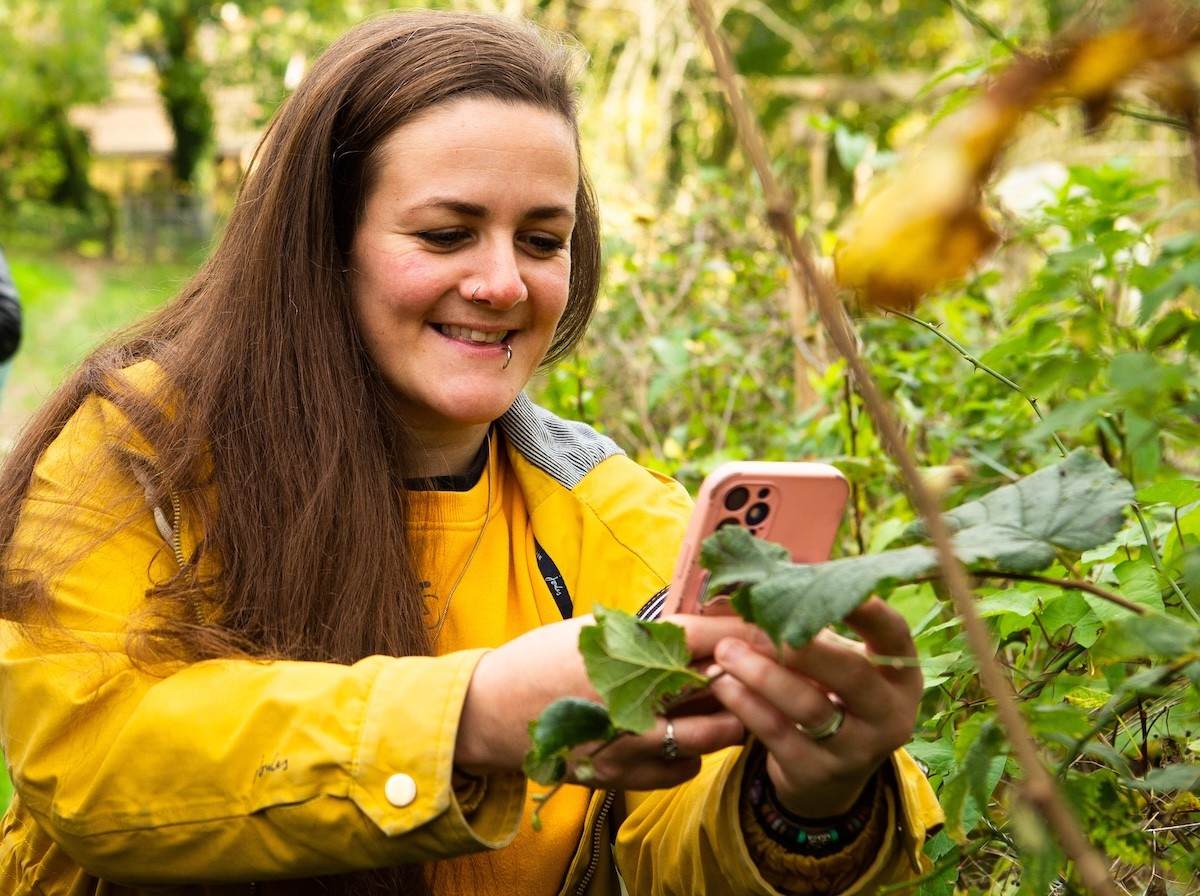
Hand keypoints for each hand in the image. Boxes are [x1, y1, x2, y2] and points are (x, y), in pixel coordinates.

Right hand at [456, 613, 758, 790]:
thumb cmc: (542, 660)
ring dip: (730, 716)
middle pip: (720, 687)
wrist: (492, 711)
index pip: (702, 636)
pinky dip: (695, 751)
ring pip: (713, 733)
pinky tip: (687, 735)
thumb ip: (649, 635)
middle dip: (749, 678)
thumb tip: (709, 631)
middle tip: (768, 669)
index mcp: (623, 650)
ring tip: (734, 702)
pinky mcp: (623, 774)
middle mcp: (632, 698)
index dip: (744, 633)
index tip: (776, 629)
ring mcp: (630, 742)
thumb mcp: (594, 632)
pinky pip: (685, 767)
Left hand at [708, 597, 921, 817]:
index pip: (894, 637)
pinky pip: (777, 733)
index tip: (837, 587)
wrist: (828, 780)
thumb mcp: (841, 667)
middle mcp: (889, 715)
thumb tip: (765, 589)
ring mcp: (856, 749)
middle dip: (804, 646)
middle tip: (764, 621)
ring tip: (726, 651)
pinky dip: (746, 704)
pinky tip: (722, 684)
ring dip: (762, 674)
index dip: (870, 612)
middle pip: (851, 675)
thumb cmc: (833, 699)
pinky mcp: (817, 772)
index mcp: (900, 676)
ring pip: (808, 706)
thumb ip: (819, 632)